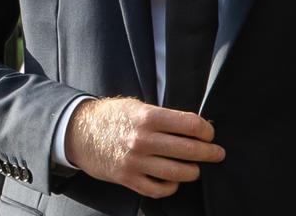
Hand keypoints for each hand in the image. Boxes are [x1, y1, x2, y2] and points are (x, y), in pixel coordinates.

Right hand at [64, 97, 224, 197]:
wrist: (78, 132)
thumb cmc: (111, 116)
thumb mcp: (135, 106)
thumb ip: (163, 116)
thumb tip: (194, 126)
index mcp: (146, 117)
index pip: (189, 124)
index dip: (206, 130)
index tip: (209, 133)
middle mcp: (142, 140)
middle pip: (188, 150)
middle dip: (209, 152)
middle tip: (217, 153)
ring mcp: (135, 162)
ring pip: (178, 172)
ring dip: (193, 171)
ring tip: (196, 168)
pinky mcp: (128, 179)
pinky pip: (159, 189)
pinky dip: (171, 187)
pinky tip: (174, 180)